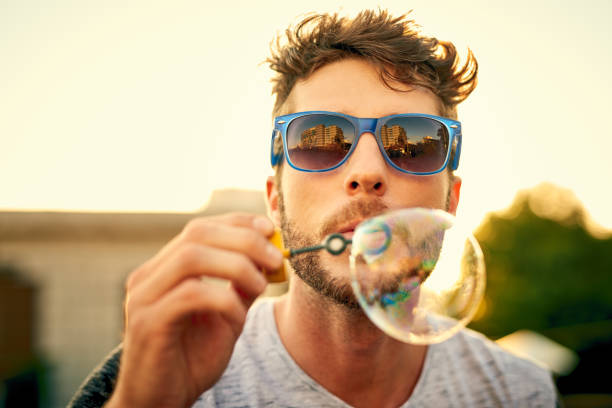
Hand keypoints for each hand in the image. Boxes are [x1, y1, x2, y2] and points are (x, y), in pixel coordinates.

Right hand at [106, 214, 281, 407]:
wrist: (161, 403)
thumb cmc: (191, 359)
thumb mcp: (225, 314)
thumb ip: (241, 284)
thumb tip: (271, 254)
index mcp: (163, 269)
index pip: (200, 227)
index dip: (238, 223)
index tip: (270, 229)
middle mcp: (148, 277)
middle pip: (196, 234)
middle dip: (243, 240)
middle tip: (274, 258)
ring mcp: (143, 298)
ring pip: (192, 257)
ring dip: (237, 265)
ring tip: (259, 286)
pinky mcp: (147, 323)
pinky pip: (191, 295)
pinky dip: (224, 300)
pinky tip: (237, 317)